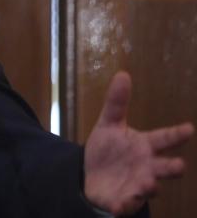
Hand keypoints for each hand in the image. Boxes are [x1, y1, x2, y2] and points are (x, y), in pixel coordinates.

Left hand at [84, 71, 193, 215]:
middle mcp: (147, 166)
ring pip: (150, 187)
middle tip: (178, 165)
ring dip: (150, 186)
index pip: (164, 138)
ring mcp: (138, 185)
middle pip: (165, 167)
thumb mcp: (108, 124)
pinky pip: (126, 205)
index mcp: (145, 146)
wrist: (90, 175)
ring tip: (149, 184)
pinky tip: (119, 205)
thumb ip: (116, 103)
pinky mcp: (124, 200)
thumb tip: (123, 74)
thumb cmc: (108, 149)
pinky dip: (124, 205)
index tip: (188, 128)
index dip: (176, 134)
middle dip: (172, 167)